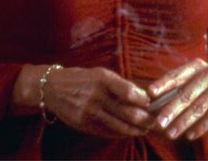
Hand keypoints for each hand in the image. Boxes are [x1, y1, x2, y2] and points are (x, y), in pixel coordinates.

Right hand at [11, 65, 151, 137]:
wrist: (51, 88)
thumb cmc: (82, 79)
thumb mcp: (101, 74)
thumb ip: (120, 85)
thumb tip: (143, 96)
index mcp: (102, 79)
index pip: (128, 92)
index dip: (143, 100)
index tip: (153, 104)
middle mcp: (96, 96)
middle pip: (127, 112)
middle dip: (145, 119)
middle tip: (156, 121)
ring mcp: (89, 112)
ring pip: (119, 126)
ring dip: (136, 130)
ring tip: (146, 129)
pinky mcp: (83, 125)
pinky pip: (107, 132)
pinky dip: (121, 133)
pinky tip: (129, 132)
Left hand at [148, 58, 207, 140]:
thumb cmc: (205, 86)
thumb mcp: (192, 81)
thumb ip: (175, 90)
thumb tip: (152, 103)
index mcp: (196, 66)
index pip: (177, 75)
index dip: (164, 83)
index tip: (150, 93)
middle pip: (187, 94)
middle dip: (171, 110)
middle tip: (159, 123)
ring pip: (200, 107)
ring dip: (184, 122)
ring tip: (171, 133)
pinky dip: (201, 127)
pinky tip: (189, 135)